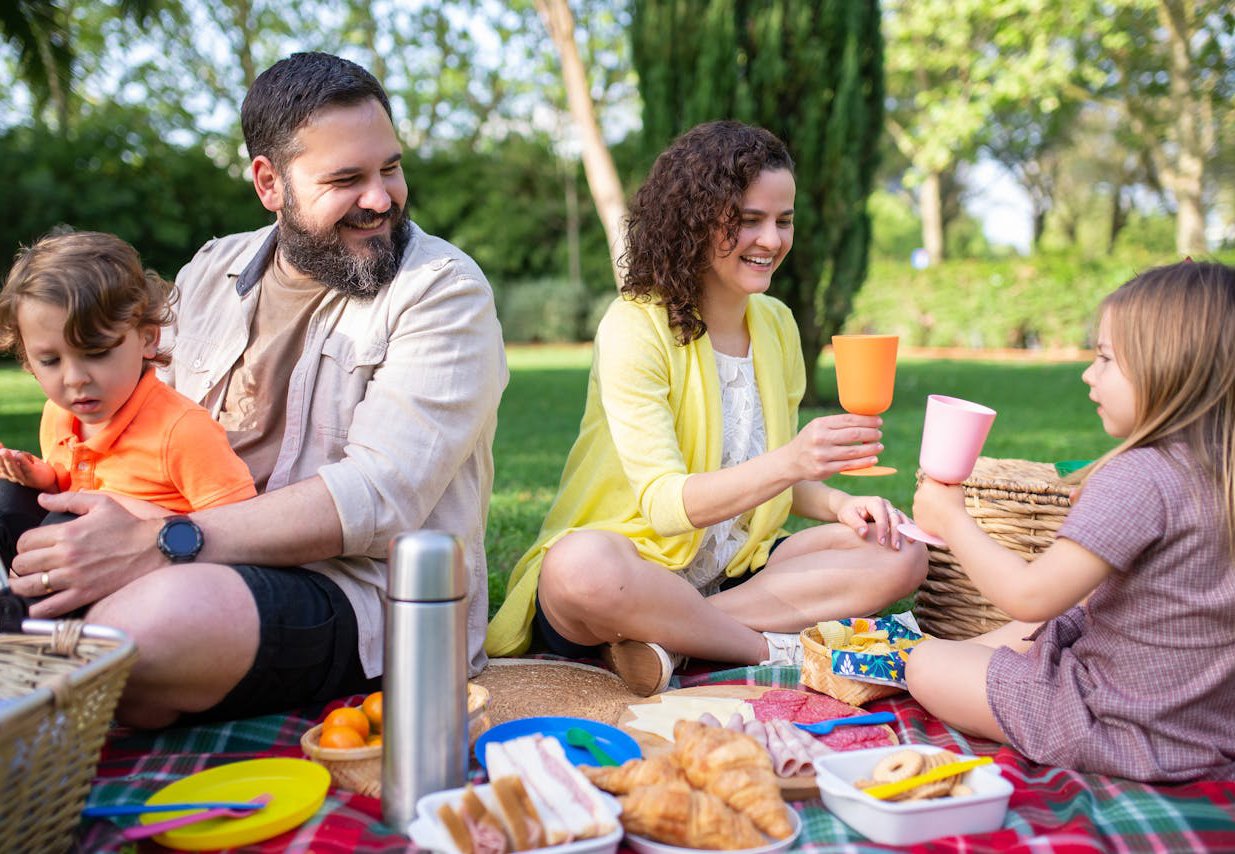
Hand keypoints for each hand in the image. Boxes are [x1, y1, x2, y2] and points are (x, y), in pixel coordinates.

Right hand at [0, 448, 56, 490]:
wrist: (49, 479)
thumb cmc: (32, 467)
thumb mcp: (20, 459)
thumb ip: (11, 454)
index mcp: (8, 473)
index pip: (0, 467)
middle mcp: (14, 477)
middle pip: (5, 469)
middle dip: (0, 460)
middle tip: (0, 451)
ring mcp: (24, 479)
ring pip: (14, 470)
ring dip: (9, 461)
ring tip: (5, 451)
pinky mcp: (34, 477)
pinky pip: (27, 469)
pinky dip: (23, 462)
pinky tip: (20, 456)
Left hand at [8, 491, 163, 617]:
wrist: (154, 548)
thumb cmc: (128, 525)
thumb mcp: (100, 503)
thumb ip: (68, 499)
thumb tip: (42, 499)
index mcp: (67, 533)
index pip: (25, 542)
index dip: (24, 545)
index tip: (31, 548)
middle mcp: (67, 556)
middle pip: (22, 564)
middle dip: (21, 564)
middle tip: (29, 565)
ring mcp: (75, 577)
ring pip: (30, 586)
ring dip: (23, 585)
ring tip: (28, 583)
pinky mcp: (85, 594)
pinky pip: (50, 607)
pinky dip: (38, 609)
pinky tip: (39, 605)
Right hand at [786, 414, 882, 480]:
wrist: (791, 461)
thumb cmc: (811, 441)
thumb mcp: (818, 427)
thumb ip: (837, 425)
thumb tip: (866, 422)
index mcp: (820, 424)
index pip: (849, 420)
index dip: (867, 420)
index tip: (878, 422)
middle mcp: (820, 438)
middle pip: (854, 434)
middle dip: (871, 433)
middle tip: (879, 434)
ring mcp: (822, 455)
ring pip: (854, 451)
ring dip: (871, 448)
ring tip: (879, 446)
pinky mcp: (824, 469)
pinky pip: (849, 465)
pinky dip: (864, 462)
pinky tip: (873, 459)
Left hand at [834, 494, 904, 548]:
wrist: (849, 506)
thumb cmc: (847, 511)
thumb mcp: (847, 516)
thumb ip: (855, 523)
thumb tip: (864, 533)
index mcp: (875, 502)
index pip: (881, 516)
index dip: (882, 529)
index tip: (881, 543)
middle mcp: (886, 504)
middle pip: (895, 518)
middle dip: (896, 532)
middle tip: (896, 547)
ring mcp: (891, 509)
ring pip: (902, 519)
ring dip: (906, 530)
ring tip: (910, 543)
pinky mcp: (894, 515)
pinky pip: (904, 521)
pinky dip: (909, 528)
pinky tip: (912, 538)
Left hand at [911, 477, 966, 540]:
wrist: (953, 524)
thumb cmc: (956, 504)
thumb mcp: (957, 486)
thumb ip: (949, 479)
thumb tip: (946, 477)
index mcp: (926, 484)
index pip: (931, 480)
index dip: (939, 484)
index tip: (946, 490)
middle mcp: (918, 494)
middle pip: (925, 491)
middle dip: (932, 494)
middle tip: (944, 501)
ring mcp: (915, 507)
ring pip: (922, 503)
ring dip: (928, 505)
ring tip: (941, 510)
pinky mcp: (916, 518)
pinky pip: (921, 514)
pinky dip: (927, 515)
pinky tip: (937, 517)